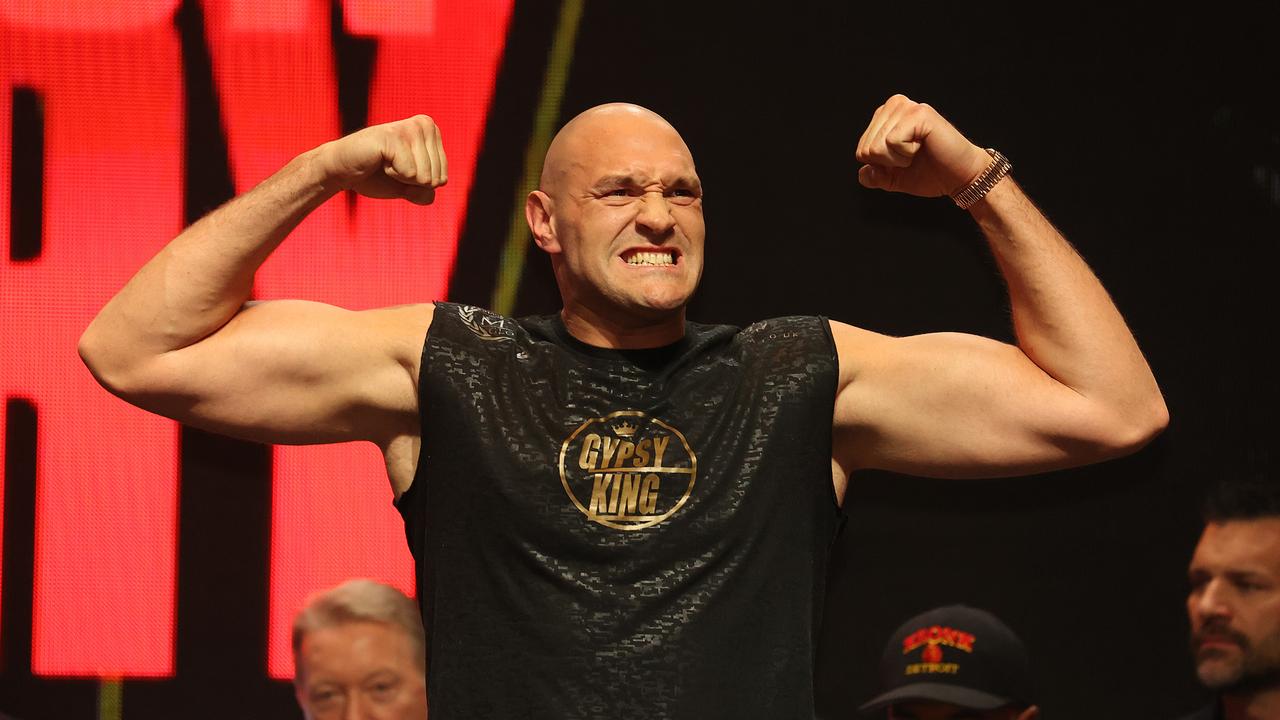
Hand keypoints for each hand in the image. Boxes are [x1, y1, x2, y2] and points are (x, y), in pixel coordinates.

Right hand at [314, 115, 447, 204]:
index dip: (418, 185)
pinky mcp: (395, 136)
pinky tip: (379, 160)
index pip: (442, 179)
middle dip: (411, 182)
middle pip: (436, 179)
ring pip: (425, 177)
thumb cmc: (376, 176)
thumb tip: (431, 185)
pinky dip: (393, 174)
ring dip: (401, 177)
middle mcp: (424, 124)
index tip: (400, 170)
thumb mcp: (409, 188)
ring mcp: (410, 128)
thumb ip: (427, 191)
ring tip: (385, 162)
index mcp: (432, 132)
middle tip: (391, 167)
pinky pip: (410, 173)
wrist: (342, 171)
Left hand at [855, 94, 990, 198]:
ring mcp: (908, 107)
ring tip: (919, 151)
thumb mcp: (894, 178)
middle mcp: (895, 105)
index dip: (882, 165)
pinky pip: (892, 141)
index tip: (905, 160)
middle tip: (914, 156)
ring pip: (877, 146)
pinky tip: (924, 146)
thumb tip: (862, 173)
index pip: (861, 150)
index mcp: (886, 116)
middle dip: (889, 162)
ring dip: (899, 159)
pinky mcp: (920, 113)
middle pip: (867, 148)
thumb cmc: (931, 173)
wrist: (960, 177)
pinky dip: (906, 153)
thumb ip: (875, 176)